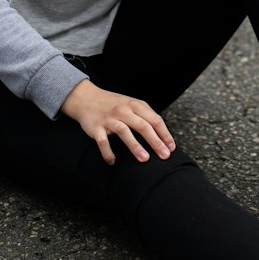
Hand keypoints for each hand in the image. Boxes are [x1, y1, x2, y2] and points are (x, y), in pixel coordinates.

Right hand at [60, 78, 175, 164]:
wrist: (86, 98)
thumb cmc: (114, 105)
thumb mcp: (131, 104)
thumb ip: (146, 115)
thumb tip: (163, 135)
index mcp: (135, 105)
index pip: (154, 119)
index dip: (164, 134)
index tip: (171, 148)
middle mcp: (123, 110)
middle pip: (143, 126)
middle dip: (155, 142)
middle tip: (164, 156)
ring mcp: (109, 119)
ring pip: (124, 132)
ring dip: (135, 146)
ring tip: (145, 159)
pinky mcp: (95, 127)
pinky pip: (103, 141)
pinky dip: (108, 152)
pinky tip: (113, 162)